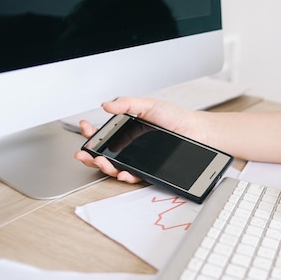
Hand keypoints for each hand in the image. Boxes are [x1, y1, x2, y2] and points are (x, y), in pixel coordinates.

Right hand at [74, 97, 197, 182]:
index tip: (85, 128)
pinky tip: (122, 172)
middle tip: (84, 153)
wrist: (196, 131)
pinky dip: (125, 175)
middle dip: (90, 155)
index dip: (91, 133)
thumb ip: (127, 103)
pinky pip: (133, 175)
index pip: (104, 134)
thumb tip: (107, 105)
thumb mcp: (149, 105)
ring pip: (115, 167)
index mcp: (128, 130)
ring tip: (101, 162)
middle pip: (104, 154)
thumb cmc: (176, 118)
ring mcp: (139, 159)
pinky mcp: (148, 170)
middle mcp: (131, 146)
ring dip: (104, 167)